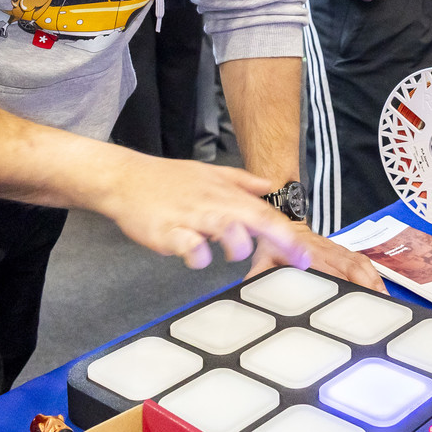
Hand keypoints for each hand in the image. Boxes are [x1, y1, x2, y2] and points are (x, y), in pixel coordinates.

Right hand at [93, 154, 310, 270]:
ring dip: (238, 239)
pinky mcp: (167, 231)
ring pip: (223, 225)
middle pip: (253, 218)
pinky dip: (196, 252)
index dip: (287, 234)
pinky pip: (186, 243)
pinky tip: (198, 257)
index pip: (264, 213)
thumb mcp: (209, 174)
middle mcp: (213, 204)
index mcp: (225, 194)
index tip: (305, 256)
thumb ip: (241, 182)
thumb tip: (269, 184)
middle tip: (296, 258)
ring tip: (237, 250)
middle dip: (279, 238)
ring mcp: (190, 217)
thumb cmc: (168, 180)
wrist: (126, 178)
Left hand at [249, 222, 386, 292]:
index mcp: (311, 255)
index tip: (354, 301)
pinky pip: (364, 263)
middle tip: (379, 310)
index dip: (344, 286)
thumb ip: (258, 277)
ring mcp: (338, 251)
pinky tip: (381, 291)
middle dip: (368, 289)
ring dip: (375, 284)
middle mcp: (329, 252)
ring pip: (363, 266)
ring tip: (386, 304)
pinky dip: (375, 276)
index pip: (332, 272)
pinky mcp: (344, 252)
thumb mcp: (263, 259)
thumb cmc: (274, 242)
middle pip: (354, 271)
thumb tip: (249, 293)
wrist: (282, 216)